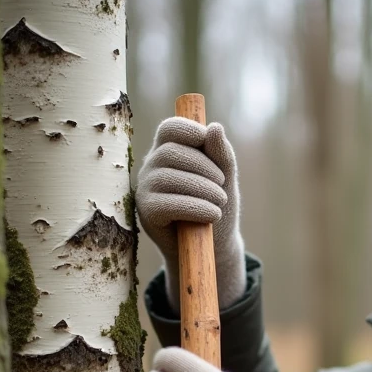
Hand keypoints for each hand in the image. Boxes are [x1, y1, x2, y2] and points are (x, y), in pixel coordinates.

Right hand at [136, 117, 245, 310]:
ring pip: (168, 177)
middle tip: (223, 184)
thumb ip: (221, 154)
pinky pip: (166, 204)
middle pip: (170, 152)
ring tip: (221, 201)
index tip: (207, 141)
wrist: (214, 244)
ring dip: (203, 188)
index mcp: (169, 150)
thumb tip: (215, 127)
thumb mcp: (225, 178)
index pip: (169, 128)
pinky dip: (195, 207)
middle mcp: (152, 167)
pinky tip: (212, 214)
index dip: (188, 130)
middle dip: (203, 166)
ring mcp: (146, 189)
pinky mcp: (147, 213)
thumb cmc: (216, 205)